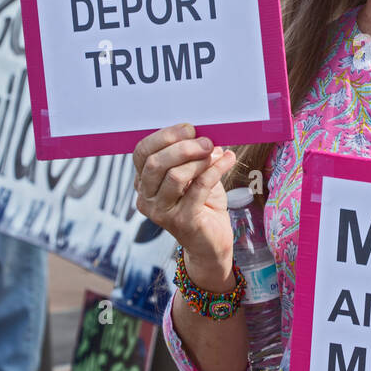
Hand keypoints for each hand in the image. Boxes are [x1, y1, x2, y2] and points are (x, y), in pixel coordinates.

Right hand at [133, 122, 236, 283]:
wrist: (211, 242)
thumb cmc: (202, 204)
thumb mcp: (194, 174)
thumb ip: (193, 155)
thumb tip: (204, 133)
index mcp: (143, 182)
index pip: (142, 152)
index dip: (164, 136)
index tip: (189, 128)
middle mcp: (146, 198)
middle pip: (155, 163)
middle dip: (183, 147)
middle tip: (206, 141)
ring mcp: (162, 212)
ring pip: (175, 176)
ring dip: (199, 160)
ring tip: (216, 153)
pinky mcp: (182, 221)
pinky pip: (199, 188)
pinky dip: (215, 170)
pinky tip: (229, 160)